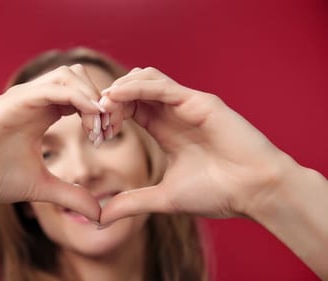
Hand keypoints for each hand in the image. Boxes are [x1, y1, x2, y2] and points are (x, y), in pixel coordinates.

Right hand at [0, 65, 103, 219]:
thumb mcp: (42, 187)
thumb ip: (72, 196)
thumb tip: (100, 214)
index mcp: (41, 112)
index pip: (81, 94)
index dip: (100, 110)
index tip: (108, 136)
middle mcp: (33, 99)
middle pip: (78, 75)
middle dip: (100, 99)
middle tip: (107, 130)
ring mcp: (21, 98)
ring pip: (68, 75)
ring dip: (91, 97)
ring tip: (98, 128)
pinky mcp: (9, 103)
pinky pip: (50, 89)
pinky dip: (76, 98)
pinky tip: (89, 120)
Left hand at [99, 67, 293, 223]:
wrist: (255, 193)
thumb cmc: (217, 193)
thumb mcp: (163, 198)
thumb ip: (131, 203)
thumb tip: (100, 218)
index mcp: (166, 129)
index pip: (130, 108)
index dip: (110, 115)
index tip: (95, 133)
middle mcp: (175, 112)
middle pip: (133, 89)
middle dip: (110, 101)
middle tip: (96, 121)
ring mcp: (187, 104)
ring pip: (146, 78)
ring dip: (120, 89)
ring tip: (104, 107)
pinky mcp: (200, 102)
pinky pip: (162, 86)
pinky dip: (136, 87)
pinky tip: (117, 96)